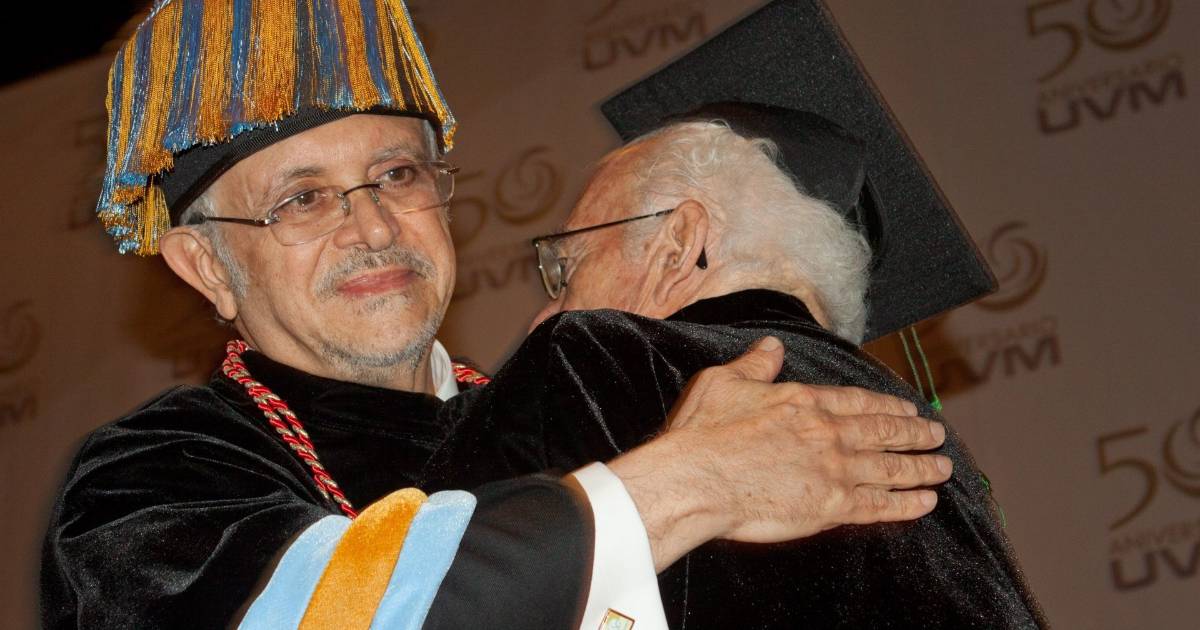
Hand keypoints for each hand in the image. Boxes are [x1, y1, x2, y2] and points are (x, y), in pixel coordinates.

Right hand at [608, 336, 949, 570]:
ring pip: (890, 468)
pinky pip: (880, 506)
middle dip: (915, 433)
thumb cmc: (703, 432)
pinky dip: (907, 504)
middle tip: (937, 435)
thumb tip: (773, 346)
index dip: (886, 405)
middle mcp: (828, 433)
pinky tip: (926, 502)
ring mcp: (834, 470)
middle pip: (883, 432)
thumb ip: (756, 365)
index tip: (908, 407)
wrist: (697, 480)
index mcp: (804, 402)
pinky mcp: (831, 507)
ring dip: (920, 468)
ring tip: (942, 468)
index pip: (857, 401)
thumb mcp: (725, 382)